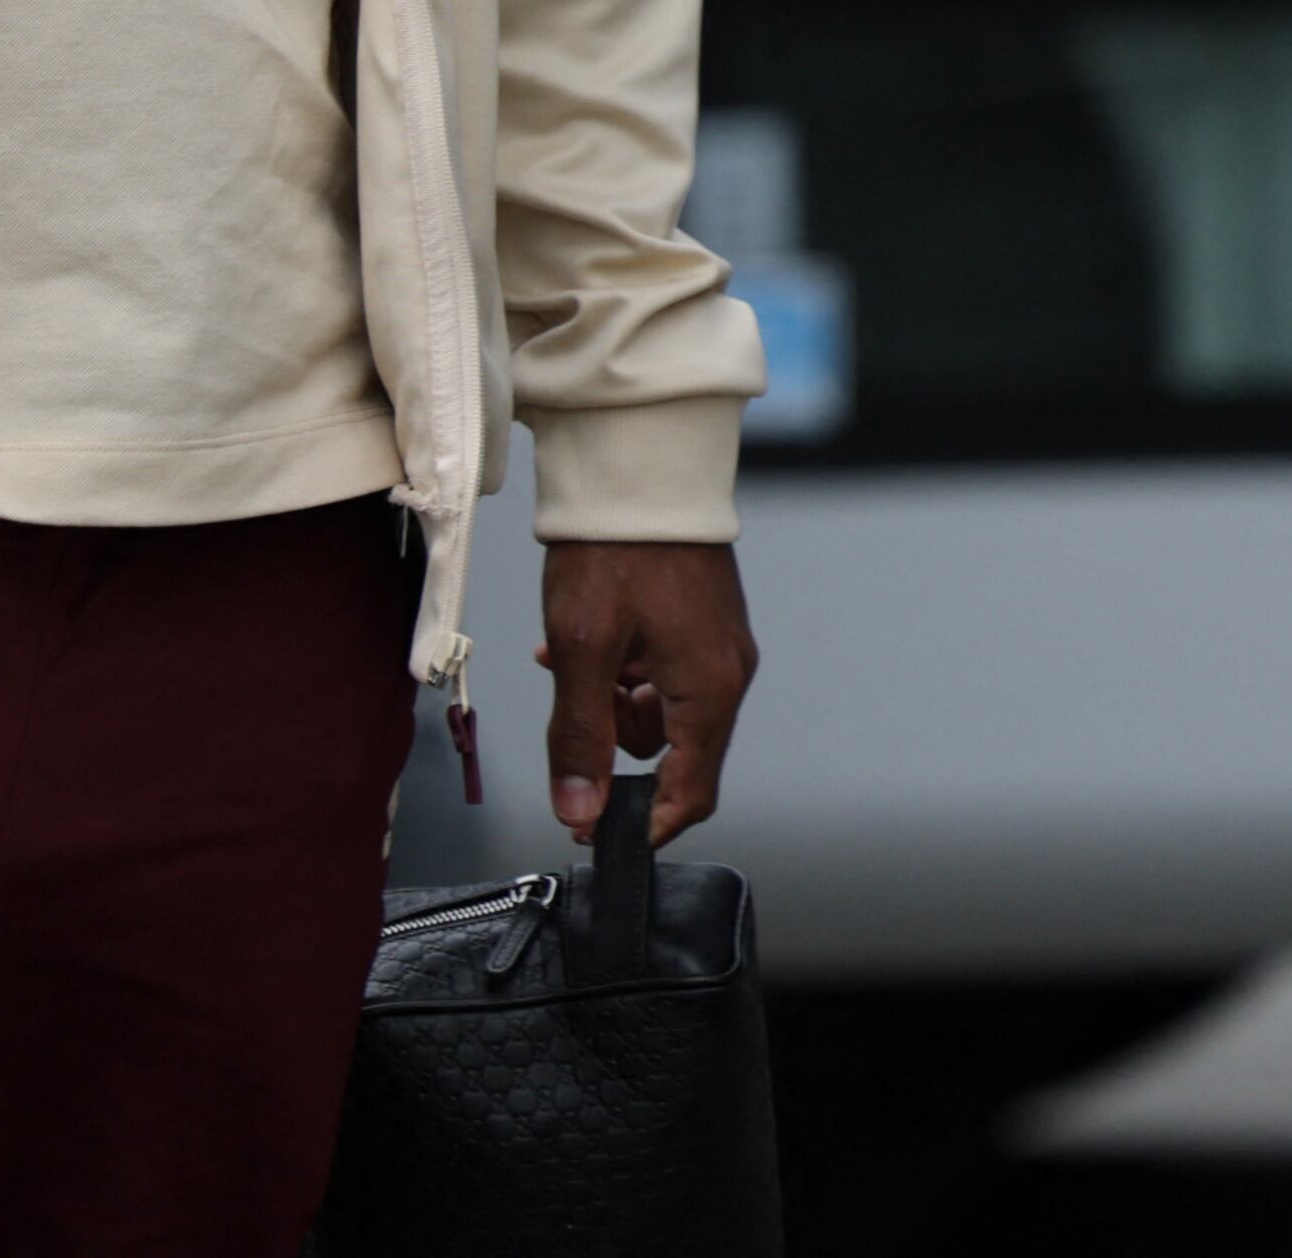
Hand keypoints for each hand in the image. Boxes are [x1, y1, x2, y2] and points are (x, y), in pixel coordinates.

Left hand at [538, 538, 755, 847]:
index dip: (643, 820)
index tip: (595, 829)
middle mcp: (726, 671)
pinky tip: (580, 639)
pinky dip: (619, 663)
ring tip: (565, 655)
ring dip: (608, 692)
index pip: (691, 792)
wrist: (637, 463)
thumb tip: (579, 810)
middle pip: (670, 746)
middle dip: (611, 731)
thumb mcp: (583, 648)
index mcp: (711, 689)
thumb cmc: (615, 548)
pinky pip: (659, 665)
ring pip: (657, 702)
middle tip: (567, 699)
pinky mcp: (699, 617)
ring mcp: (715, 642)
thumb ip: (581, 734)